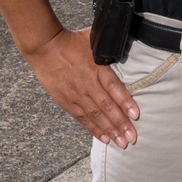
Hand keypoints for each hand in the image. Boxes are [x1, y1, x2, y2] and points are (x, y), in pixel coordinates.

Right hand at [23, 28, 139, 147]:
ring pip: (95, 115)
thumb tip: (124, 47)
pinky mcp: (66, 101)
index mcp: (97, 67)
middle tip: (132, 137)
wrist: (46, 47)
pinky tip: (103, 137)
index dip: (125, 102)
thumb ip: (109, 48)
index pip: (114, 87)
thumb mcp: (95, 39)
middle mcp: (88, 83)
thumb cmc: (72, 40)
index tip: (136, 114)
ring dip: (109, 130)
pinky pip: (82, 117)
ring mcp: (76, 94)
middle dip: (121, 123)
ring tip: (121, 142)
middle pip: (107, 106)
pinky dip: (93, 128)